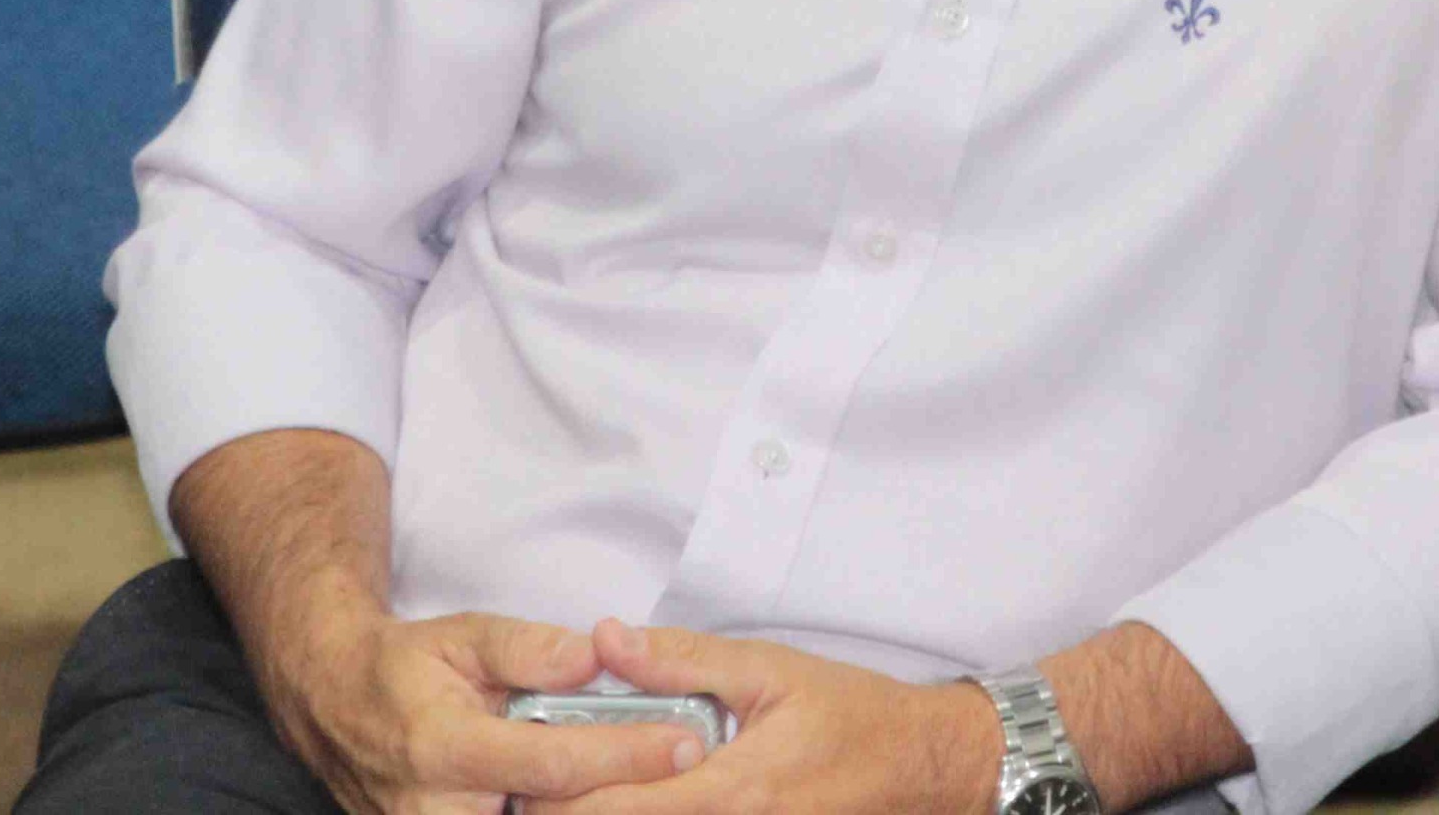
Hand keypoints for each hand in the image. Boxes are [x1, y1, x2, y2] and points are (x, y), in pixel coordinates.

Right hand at [263, 604, 717, 814]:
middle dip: (621, 797)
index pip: (554, 762)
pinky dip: (560, 811)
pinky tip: (603, 793)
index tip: (684, 744)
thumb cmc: (405, 668)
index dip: (624, 756)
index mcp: (446, 747)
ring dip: (595, 807)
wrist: (334, 707)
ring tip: (650, 782)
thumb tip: (593, 657)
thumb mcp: (462, 636)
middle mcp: (439, 810)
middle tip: (684, 767)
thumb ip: (528, 648)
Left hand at [526, 620, 997, 814]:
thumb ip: (681, 660)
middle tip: (527, 794)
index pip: (619, 807)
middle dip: (571, 813)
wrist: (920, 766)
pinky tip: (627, 801)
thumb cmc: (850, 713)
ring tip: (565, 797)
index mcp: (732, 790)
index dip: (559, 798)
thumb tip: (605, 639)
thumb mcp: (768, 668)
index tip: (518, 778)